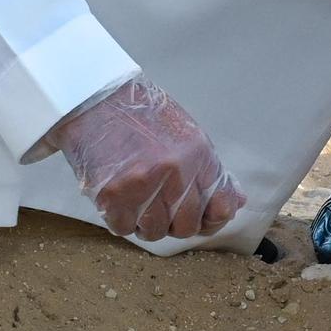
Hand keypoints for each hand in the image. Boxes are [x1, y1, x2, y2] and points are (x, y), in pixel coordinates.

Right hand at [45, 76, 247, 242]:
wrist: (94, 99)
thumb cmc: (141, 116)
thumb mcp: (186, 134)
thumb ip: (209, 170)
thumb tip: (236, 202)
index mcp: (198, 155)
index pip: (219, 207)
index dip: (211, 220)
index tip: (200, 220)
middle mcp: (175, 172)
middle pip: (185, 226)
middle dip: (173, 223)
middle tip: (159, 206)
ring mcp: (143, 185)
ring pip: (153, 232)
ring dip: (144, 223)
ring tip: (136, 200)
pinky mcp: (112, 195)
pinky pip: (123, 228)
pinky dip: (121, 219)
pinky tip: (118, 198)